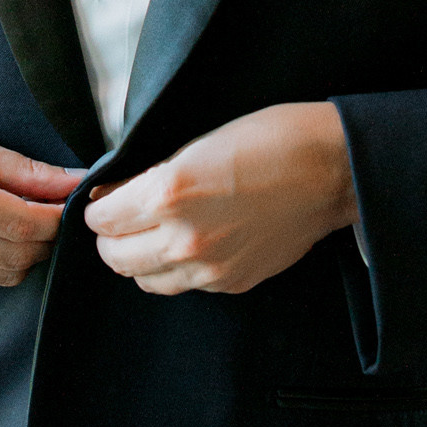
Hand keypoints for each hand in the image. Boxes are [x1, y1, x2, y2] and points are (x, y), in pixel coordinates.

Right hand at [0, 94, 81, 288]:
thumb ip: (18, 168)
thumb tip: (71, 183)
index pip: (22, 224)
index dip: (59, 216)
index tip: (76, 197)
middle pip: (16, 256)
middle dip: (49, 236)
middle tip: (60, 205)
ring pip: (0, 273)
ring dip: (27, 252)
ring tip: (34, 216)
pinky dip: (1, 259)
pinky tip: (5, 230)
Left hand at [85, 102, 357, 298]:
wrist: (329, 170)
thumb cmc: (268, 141)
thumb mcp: (195, 144)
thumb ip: (150, 177)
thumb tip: (114, 195)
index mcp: (168, 194)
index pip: (101, 220)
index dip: (98, 209)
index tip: (105, 201)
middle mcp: (183, 238)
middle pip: (115, 258)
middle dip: (111, 237)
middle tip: (120, 221)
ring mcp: (209, 268)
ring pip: (145, 280)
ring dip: (139, 259)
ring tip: (152, 236)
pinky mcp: (232, 283)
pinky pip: (185, 285)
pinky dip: (177, 269)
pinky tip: (190, 244)